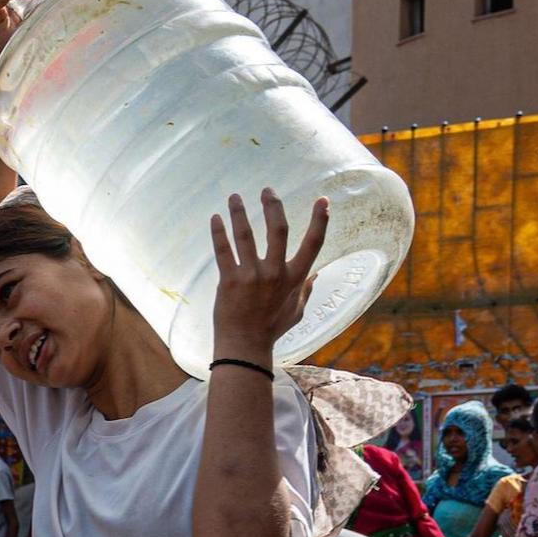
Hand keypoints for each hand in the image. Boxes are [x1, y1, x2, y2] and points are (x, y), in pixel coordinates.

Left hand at [209, 188, 327, 362]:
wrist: (244, 346)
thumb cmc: (271, 329)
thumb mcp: (296, 311)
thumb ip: (305, 290)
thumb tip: (316, 274)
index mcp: (294, 278)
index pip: (313, 244)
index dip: (320, 221)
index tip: (323, 200)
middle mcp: (275, 273)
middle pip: (278, 229)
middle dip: (273, 205)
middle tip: (267, 190)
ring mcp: (251, 276)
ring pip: (246, 235)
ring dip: (240, 212)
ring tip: (234, 197)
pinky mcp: (229, 280)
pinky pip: (223, 250)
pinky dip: (218, 232)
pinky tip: (215, 218)